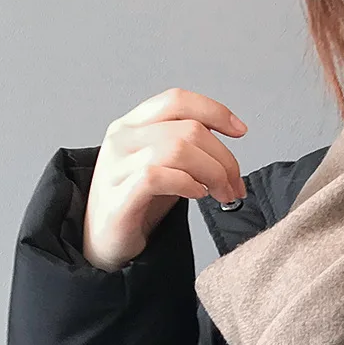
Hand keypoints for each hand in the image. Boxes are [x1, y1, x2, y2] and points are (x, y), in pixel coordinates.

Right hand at [82, 86, 249, 270]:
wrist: (104, 244)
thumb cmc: (136, 206)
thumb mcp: (163, 167)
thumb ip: (185, 151)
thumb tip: (226, 155)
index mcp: (133, 125)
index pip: (177, 100)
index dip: (213, 111)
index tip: (240, 131)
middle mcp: (122, 139)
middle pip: (188, 129)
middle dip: (223, 158)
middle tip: (235, 185)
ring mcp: (117, 167)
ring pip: (177, 149)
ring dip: (212, 173)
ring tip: (222, 194)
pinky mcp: (119, 198)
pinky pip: (156, 177)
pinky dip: (186, 184)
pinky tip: (197, 195)